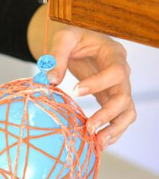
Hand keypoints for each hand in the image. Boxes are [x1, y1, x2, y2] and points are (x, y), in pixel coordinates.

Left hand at [48, 26, 136, 149]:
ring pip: (127, 111)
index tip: (75, 91)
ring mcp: (117, 87)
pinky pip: (119, 117)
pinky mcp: (109, 98)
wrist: (78, 41)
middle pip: (125, 96)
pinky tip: (97, 141)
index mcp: (114, 53)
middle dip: (108, 114)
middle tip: (88, 127)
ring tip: (97, 142)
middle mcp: (122, 72)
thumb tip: (51, 80)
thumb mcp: (63, 37)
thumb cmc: (73, 35)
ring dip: (114, 129)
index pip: (116, 71)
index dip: (98, 83)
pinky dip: (111, 131)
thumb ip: (57, 56)